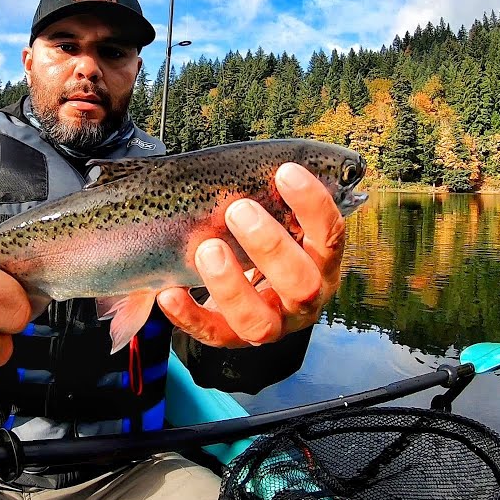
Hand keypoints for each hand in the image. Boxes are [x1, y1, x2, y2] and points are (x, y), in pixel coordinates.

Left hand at [157, 162, 345, 347]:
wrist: (252, 290)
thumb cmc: (263, 240)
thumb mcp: (277, 218)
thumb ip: (273, 197)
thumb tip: (264, 160)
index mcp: (321, 262)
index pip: (330, 235)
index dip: (313, 204)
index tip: (285, 172)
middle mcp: (305, 298)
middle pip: (301, 283)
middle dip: (270, 245)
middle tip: (238, 210)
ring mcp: (272, 324)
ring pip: (259, 320)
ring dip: (232, 285)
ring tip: (206, 249)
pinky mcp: (235, 339)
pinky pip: (214, 334)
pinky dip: (190, 315)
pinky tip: (169, 293)